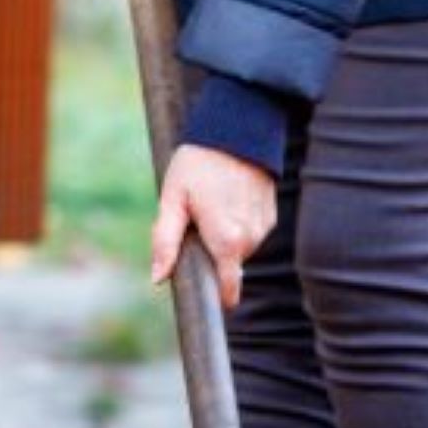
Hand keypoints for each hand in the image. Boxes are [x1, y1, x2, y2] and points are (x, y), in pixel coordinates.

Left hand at [152, 146, 277, 308]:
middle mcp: (250, 239)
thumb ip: (165, 242)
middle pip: (229, 265)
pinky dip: (238, 224)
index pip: (230, 288)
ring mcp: (263, 227)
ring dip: (225, 238)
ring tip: (212, 205)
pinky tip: (228, 198)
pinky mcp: (270, 215)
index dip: (219, 297)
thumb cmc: (198, 163)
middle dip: (212, 253)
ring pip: (240, 248)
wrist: (237, 130)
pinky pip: (251, 232)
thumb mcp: (172, 199)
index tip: (207, 297)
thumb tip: (157, 278)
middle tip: (195, 223)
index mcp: (227, 241)